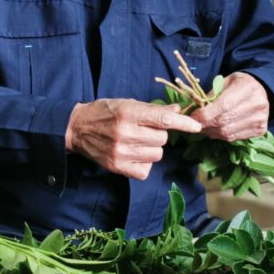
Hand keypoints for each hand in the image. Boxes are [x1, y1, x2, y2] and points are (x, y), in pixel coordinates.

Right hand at [66, 99, 200, 179]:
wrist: (77, 128)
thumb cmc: (105, 112)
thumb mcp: (127, 103)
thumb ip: (153, 109)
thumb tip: (177, 111)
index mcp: (129, 113)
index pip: (163, 120)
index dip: (183, 123)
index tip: (196, 127)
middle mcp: (125, 133)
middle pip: (162, 139)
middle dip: (159, 134)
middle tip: (145, 130)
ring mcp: (121, 152)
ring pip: (157, 155)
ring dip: (153, 149)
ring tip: (138, 142)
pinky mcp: (117, 167)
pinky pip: (146, 170)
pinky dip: (144, 163)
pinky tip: (134, 155)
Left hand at [189, 72, 268, 141]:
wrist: (263, 90)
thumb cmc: (240, 84)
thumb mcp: (226, 82)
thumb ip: (212, 95)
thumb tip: (196, 110)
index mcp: (247, 88)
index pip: (223, 106)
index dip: (205, 114)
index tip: (193, 116)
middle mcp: (257, 104)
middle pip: (224, 120)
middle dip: (205, 124)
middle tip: (194, 124)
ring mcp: (260, 119)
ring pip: (228, 132)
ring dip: (211, 132)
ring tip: (203, 128)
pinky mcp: (260, 130)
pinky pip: (235, 137)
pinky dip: (221, 136)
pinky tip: (215, 131)